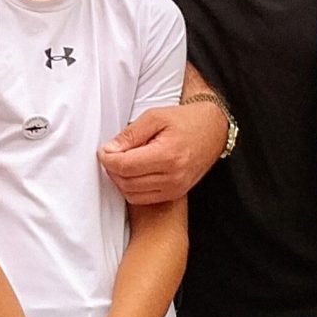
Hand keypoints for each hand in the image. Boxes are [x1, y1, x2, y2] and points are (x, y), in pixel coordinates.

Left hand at [99, 101, 225, 204]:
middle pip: (126, 182)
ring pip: (132, 194)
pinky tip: (133, 173)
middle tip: (110, 154)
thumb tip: (109, 150)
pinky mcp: (175, 194)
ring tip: (122, 162)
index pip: (125, 166)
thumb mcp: (155, 117)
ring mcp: (175, 188)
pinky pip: (142, 198)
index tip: (104, 150)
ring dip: (120, 180)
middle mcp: (173, 176)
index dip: (108, 159)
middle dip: (111, 169)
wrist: (213, 130)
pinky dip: (131, 188)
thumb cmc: (185, 121)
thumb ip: (130, 134)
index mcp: (168, 155)